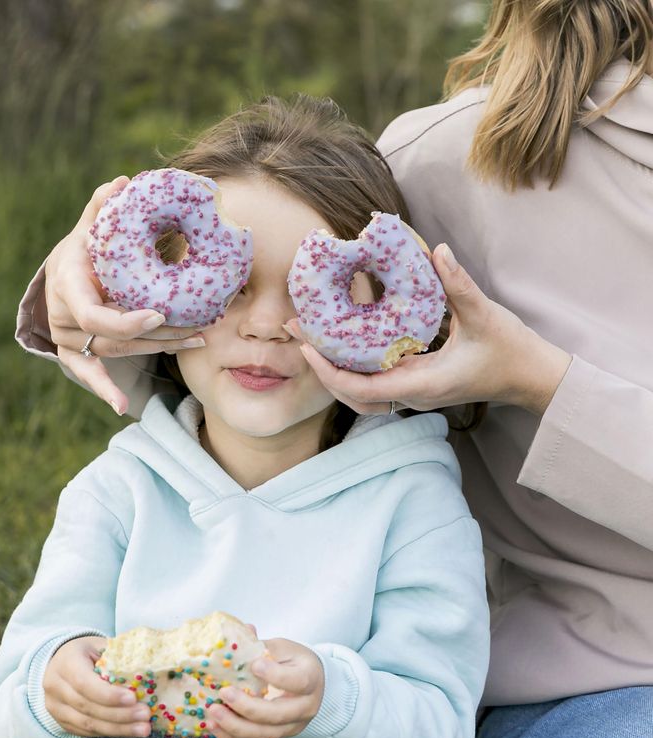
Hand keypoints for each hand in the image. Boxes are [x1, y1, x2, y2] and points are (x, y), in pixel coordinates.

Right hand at [43, 636, 151, 737]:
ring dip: (118, 729)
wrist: (60, 662)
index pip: (84, 683)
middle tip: (145, 715)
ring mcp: (55, 708)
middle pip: (88, 707)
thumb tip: (152, 662)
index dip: (108, 694)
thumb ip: (119, 654)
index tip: (133, 698)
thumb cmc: (88, 651)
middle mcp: (55, 687)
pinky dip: (110, 733)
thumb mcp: (100, 645)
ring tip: (143, 729)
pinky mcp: (62, 722)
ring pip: (87, 725)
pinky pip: (87, 732)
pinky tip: (129, 731)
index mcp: (66, 663)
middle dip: (119, 715)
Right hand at [45, 177, 205, 414]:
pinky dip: (105, 389)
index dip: (125, 318)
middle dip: (159, 333)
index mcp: (67, 284)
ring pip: (117, 351)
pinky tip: (121, 405)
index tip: (158, 314)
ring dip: (158, 348)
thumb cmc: (81, 251)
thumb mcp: (87, 229)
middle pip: (115, 335)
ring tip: (197, 339)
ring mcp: (67, 339)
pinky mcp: (73, 354)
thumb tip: (124, 182)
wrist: (57, 278)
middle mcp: (64, 316)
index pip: (94, 312)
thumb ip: (101, 209)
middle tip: (198, 327)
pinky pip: (89, 375)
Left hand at [206, 638, 323, 737]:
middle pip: (277, 714)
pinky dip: (232, 736)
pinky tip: (213, 725)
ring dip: (235, 726)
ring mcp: (292, 726)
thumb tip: (245, 630)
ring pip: (264, 733)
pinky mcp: (278, 736)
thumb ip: (263, 644)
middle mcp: (305, 707)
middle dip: (247, 707)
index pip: (297, 681)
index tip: (254, 665)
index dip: (276, 676)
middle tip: (224, 693)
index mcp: (310, 679)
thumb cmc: (294, 661)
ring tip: (212, 712)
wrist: (311, 684)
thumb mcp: (284, 648)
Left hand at [292, 244, 571, 416]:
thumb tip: (437, 250)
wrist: (530, 377)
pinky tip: (341, 346)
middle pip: (352, 396)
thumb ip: (459, 284)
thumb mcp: (486, 315)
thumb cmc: (511, 351)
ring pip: (360, 395)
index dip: (330, 372)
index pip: (363, 390)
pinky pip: (374, 386)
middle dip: (321, 370)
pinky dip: (352, 371)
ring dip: (333, 372)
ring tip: (310, 341)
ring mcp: (414, 394)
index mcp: (423, 384)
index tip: (307, 347)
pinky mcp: (417, 387)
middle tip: (297, 336)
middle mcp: (413, 395)